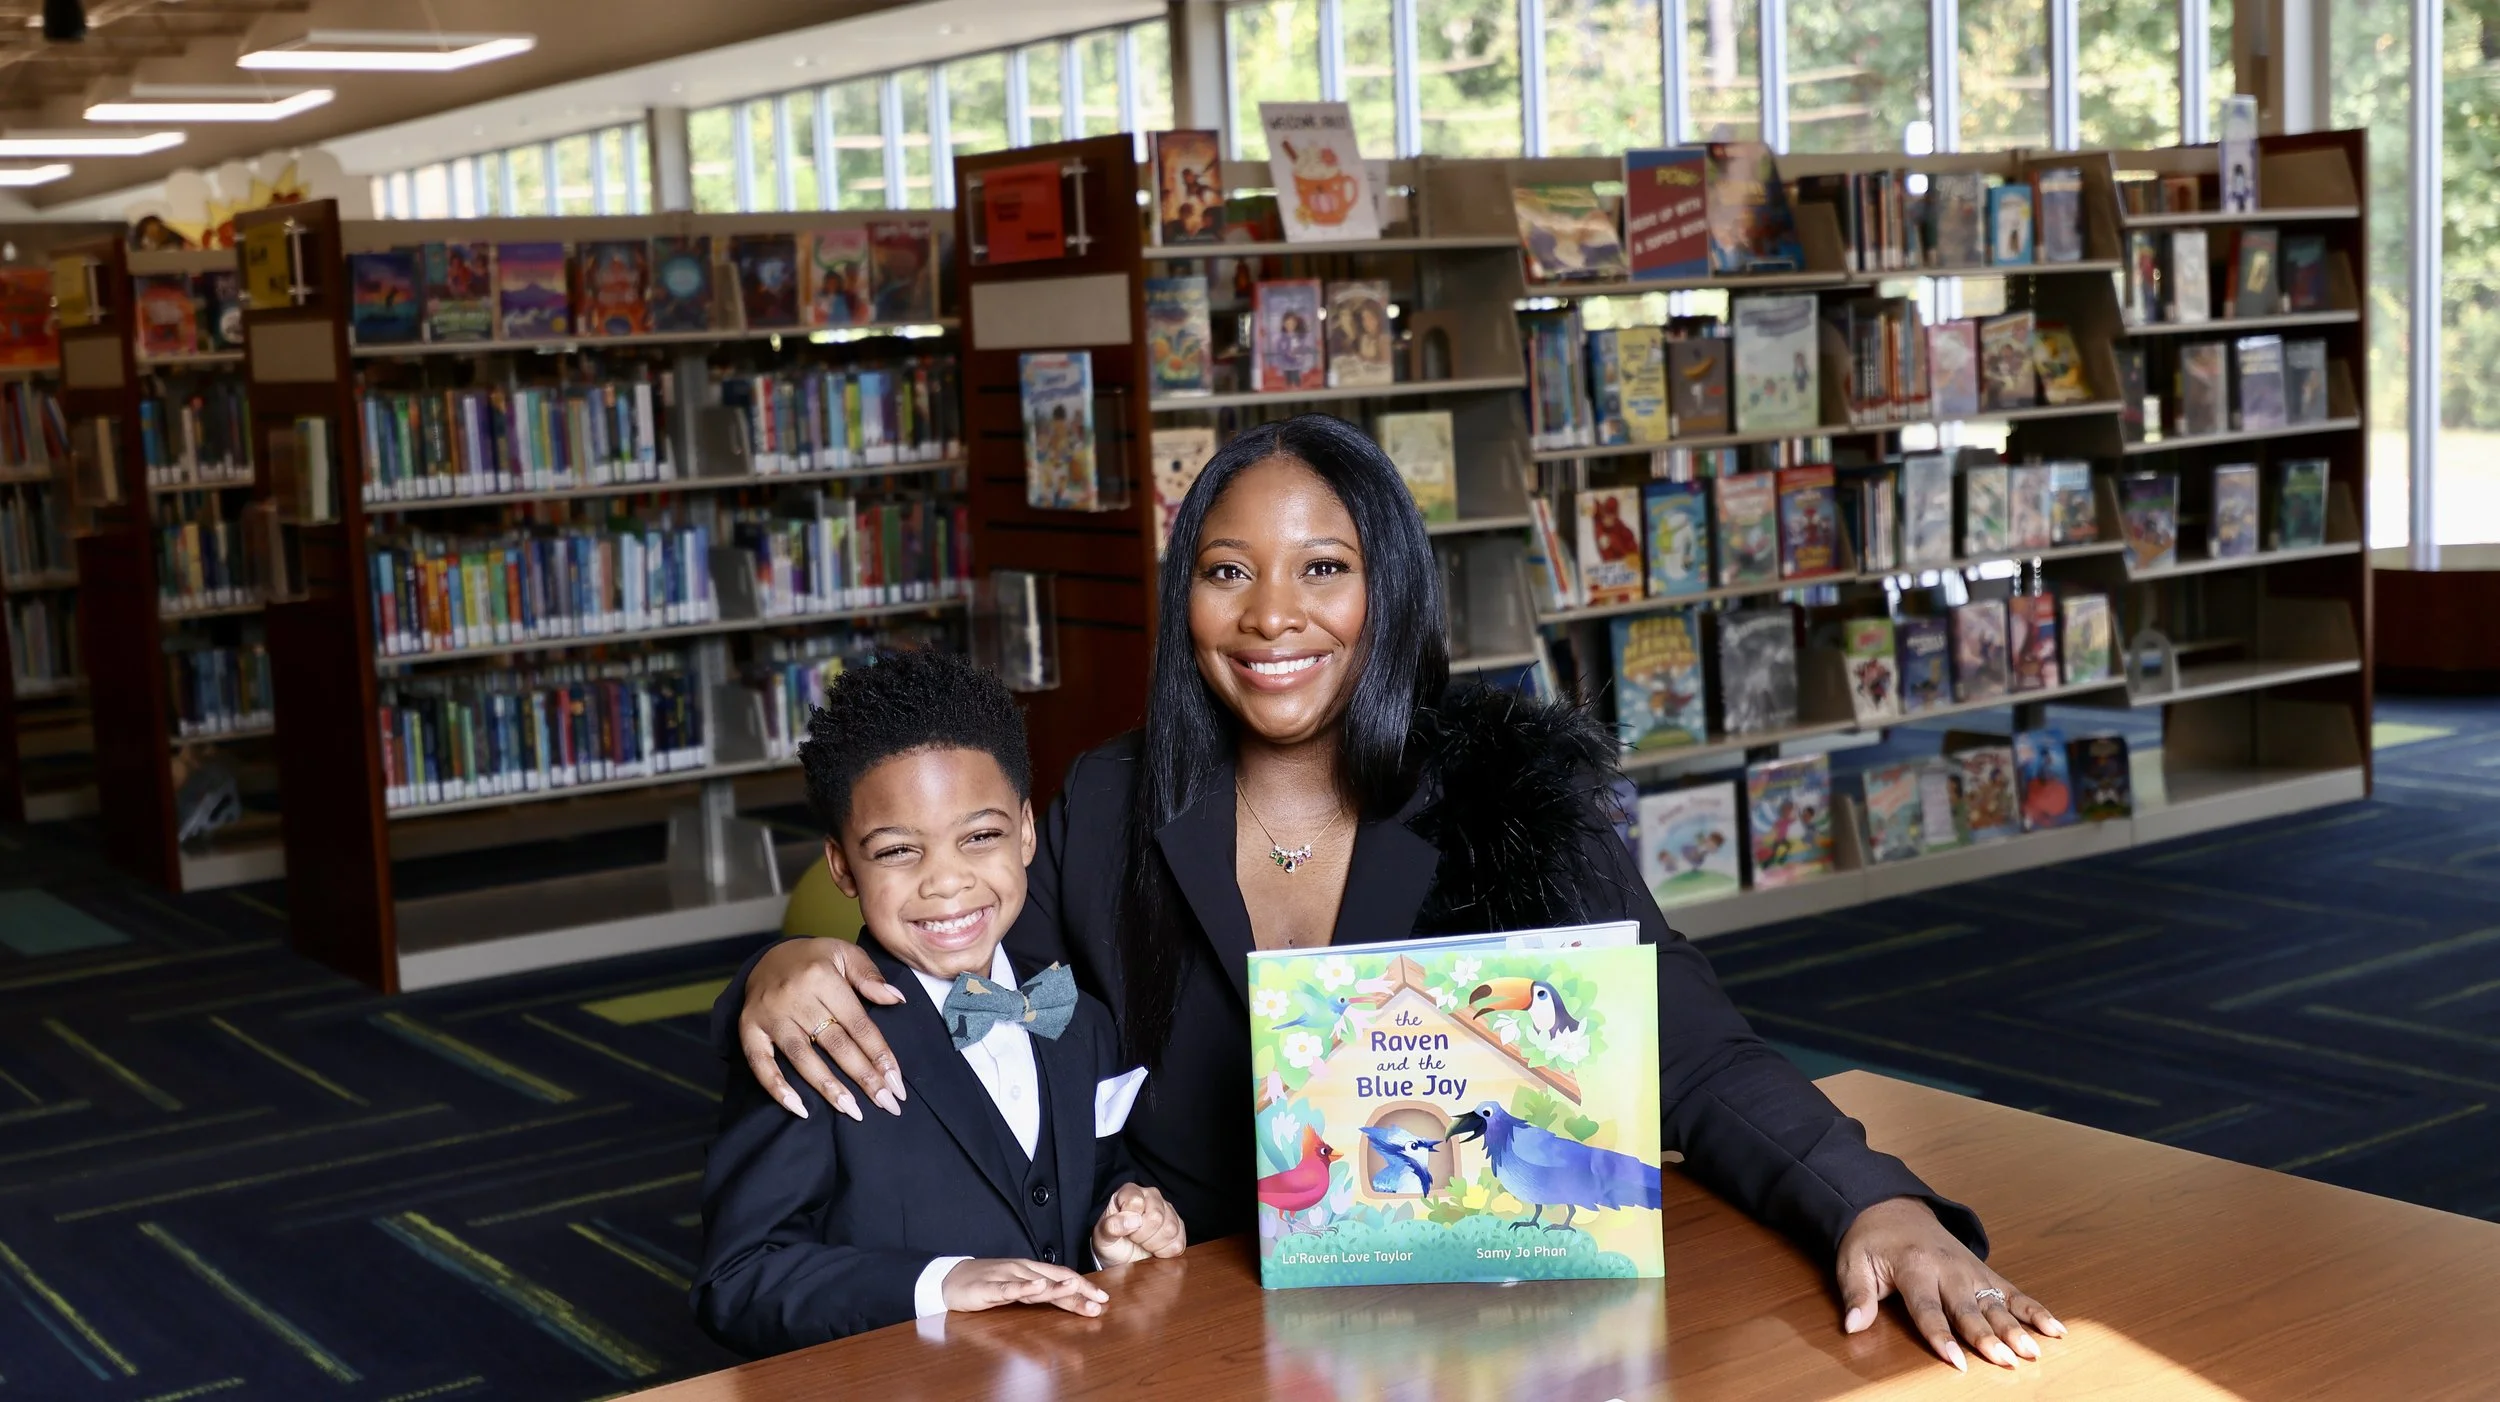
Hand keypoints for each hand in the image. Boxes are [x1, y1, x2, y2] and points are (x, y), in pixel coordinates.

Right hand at [738, 938, 907, 1120]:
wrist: (766, 957)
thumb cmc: (814, 959)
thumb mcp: (845, 953)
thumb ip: (869, 976)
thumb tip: (896, 998)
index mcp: (822, 977)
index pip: (858, 1023)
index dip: (879, 1054)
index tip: (896, 1082)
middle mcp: (795, 997)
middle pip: (835, 1044)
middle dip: (863, 1077)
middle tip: (886, 1104)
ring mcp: (770, 1015)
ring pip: (803, 1058)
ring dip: (829, 1088)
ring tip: (853, 1110)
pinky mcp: (749, 1029)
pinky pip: (761, 1063)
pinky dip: (777, 1088)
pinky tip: (799, 1108)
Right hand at [941, 1258, 1108, 1316]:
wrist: (949, 1279)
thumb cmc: (985, 1284)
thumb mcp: (1016, 1288)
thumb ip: (1038, 1293)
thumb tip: (1065, 1299)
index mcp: (1030, 1270)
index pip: (1062, 1276)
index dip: (1083, 1287)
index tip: (1103, 1299)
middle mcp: (1022, 1270)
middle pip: (1055, 1280)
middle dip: (1079, 1291)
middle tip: (1099, 1302)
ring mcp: (1006, 1277)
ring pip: (1036, 1283)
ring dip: (1058, 1288)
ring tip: (1076, 1290)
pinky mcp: (989, 1287)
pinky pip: (1009, 1288)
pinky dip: (1024, 1288)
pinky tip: (1037, 1288)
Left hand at [1090, 1184, 1187, 1265]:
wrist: (1121, 1259)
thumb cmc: (1111, 1243)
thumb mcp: (1102, 1236)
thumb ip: (1111, 1226)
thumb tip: (1133, 1220)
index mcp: (1130, 1192)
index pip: (1136, 1202)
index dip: (1129, 1223)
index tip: (1123, 1230)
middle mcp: (1151, 1196)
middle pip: (1156, 1217)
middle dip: (1142, 1236)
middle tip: (1133, 1239)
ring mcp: (1168, 1210)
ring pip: (1170, 1230)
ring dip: (1154, 1245)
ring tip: (1143, 1243)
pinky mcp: (1179, 1227)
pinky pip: (1179, 1243)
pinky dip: (1165, 1252)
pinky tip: (1155, 1249)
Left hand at [1835, 1196, 2063, 1371]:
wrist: (1892, 1207)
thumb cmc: (1872, 1241)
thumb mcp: (1853, 1263)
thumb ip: (1857, 1296)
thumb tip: (1853, 1326)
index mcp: (1914, 1266)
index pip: (1928, 1308)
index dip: (1941, 1336)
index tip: (1956, 1360)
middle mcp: (1948, 1268)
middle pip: (1968, 1309)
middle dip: (1987, 1336)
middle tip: (2006, 1360)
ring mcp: (1970, 1270)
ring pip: (1995, 1303)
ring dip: (2016, 1328)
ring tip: (2033, 1351)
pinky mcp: (1984, 1272)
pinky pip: (2013, 1292)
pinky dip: (2035, 1310)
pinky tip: (2055, 1329)